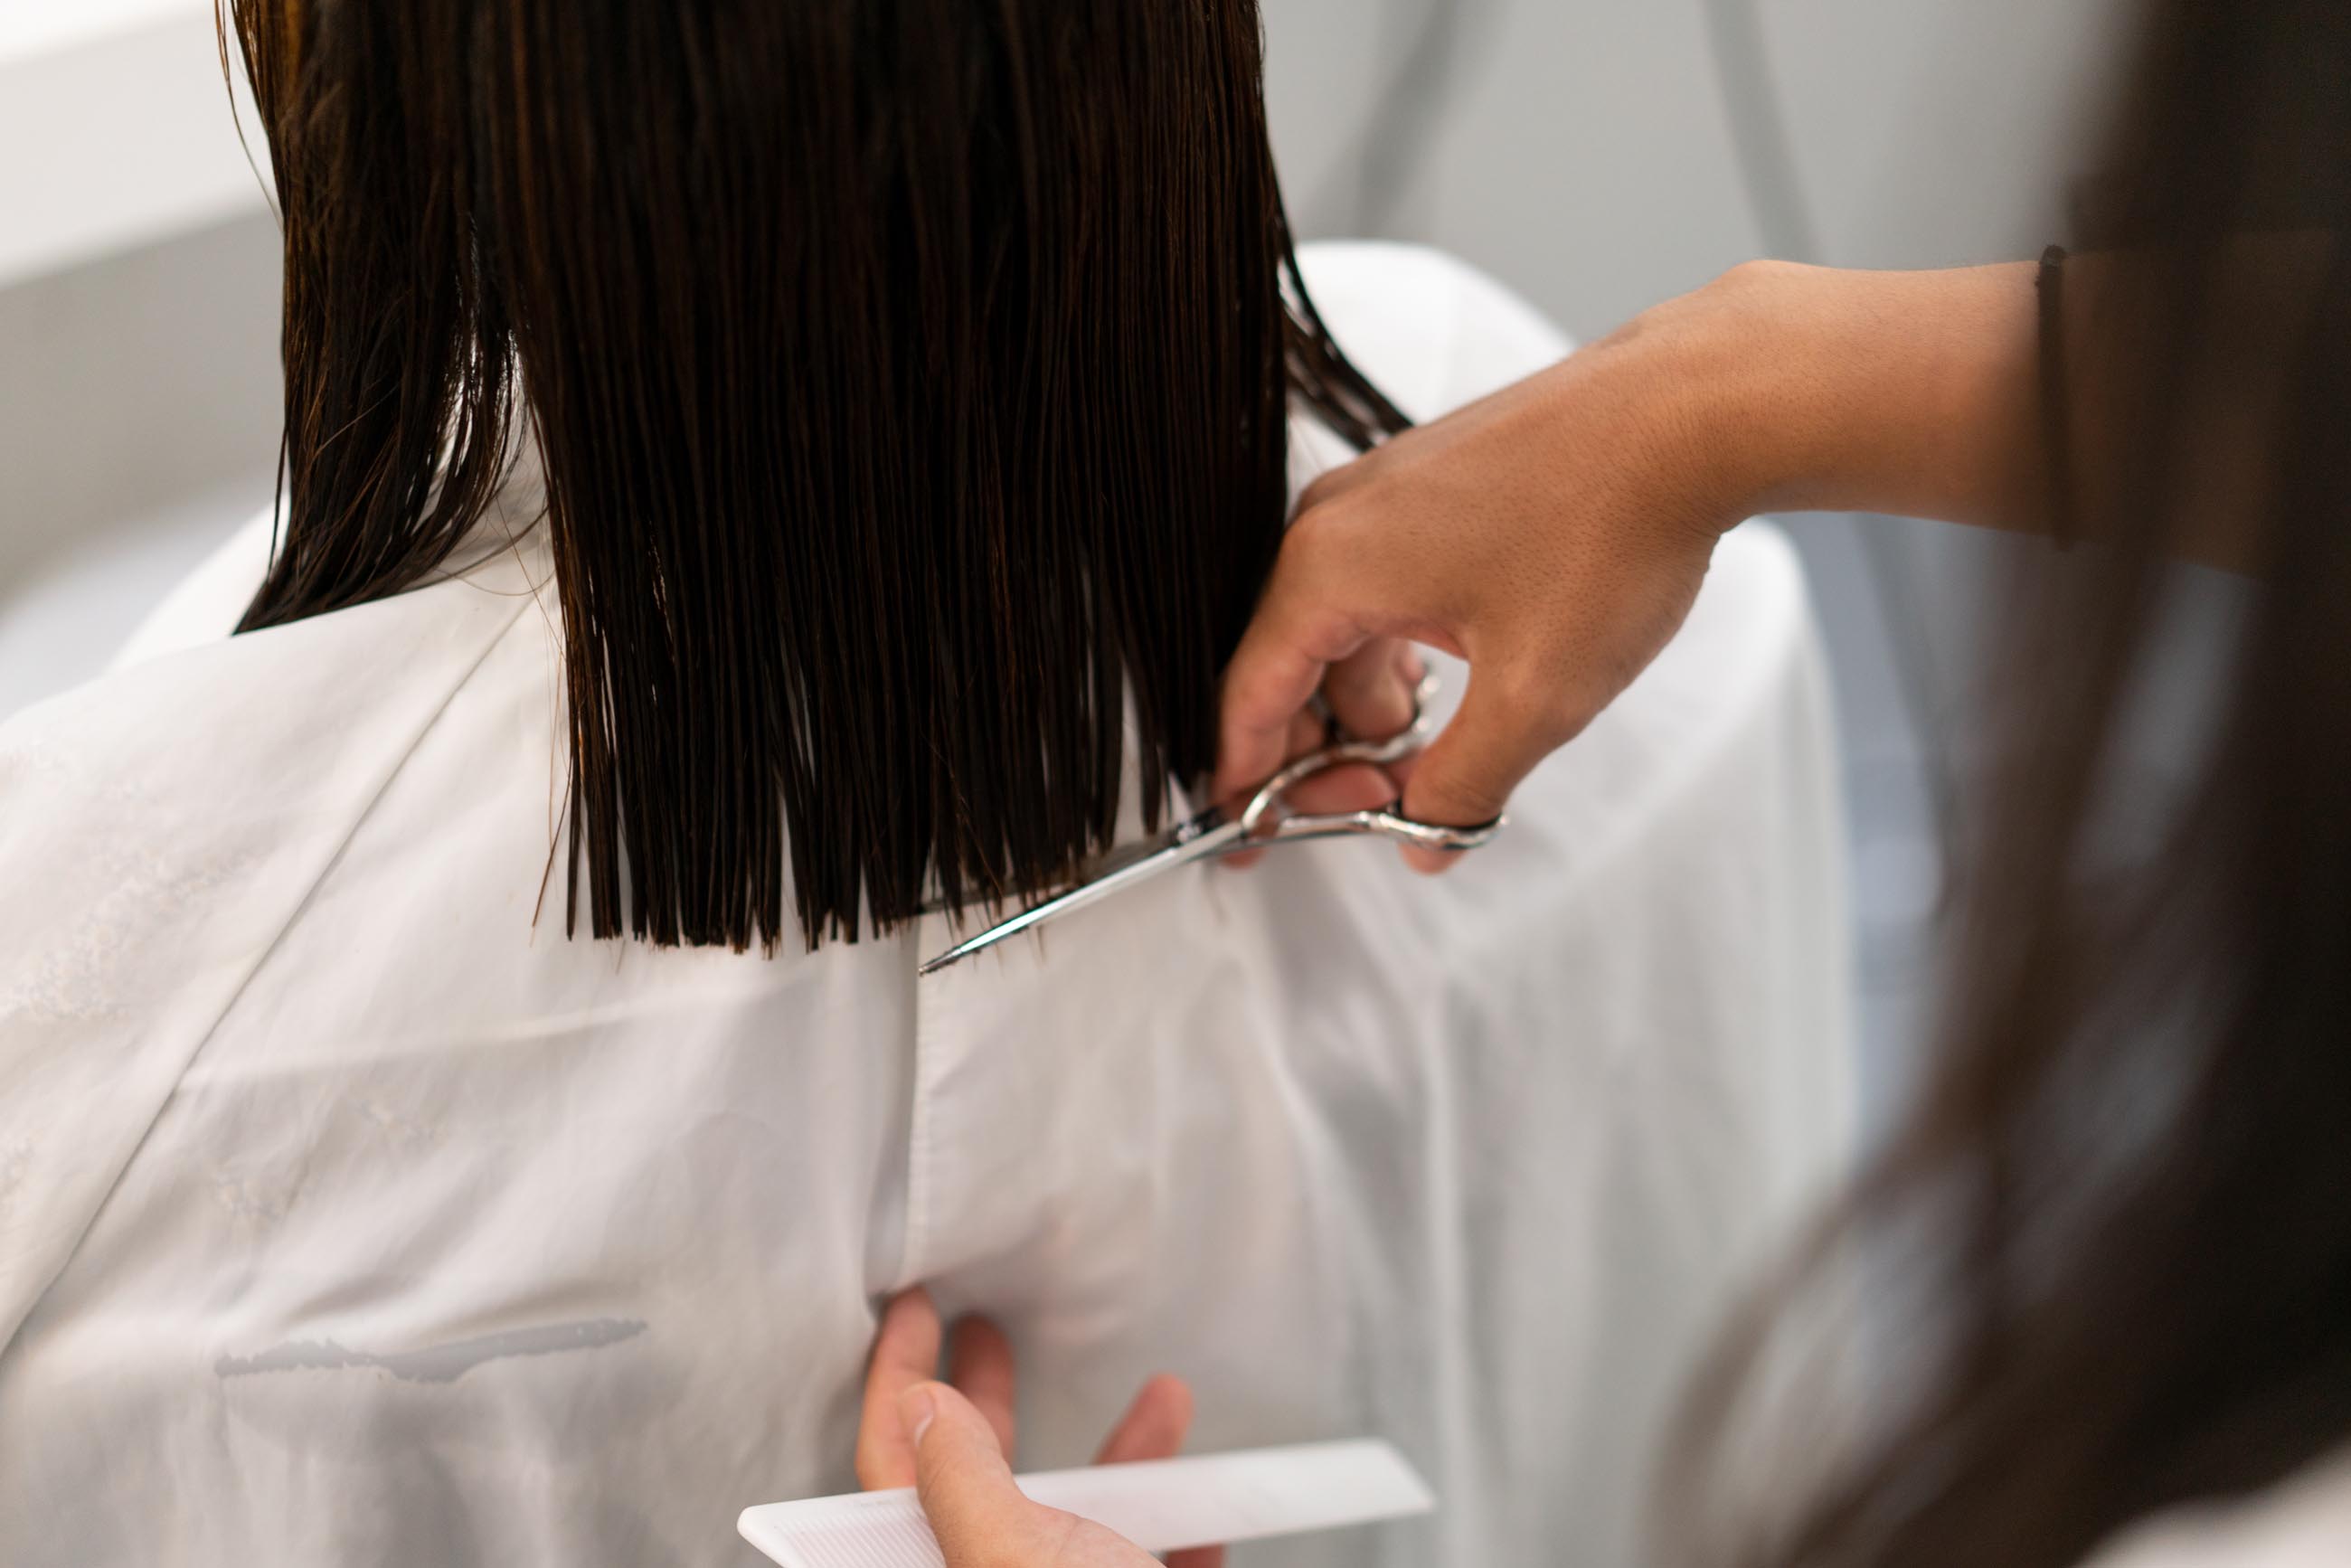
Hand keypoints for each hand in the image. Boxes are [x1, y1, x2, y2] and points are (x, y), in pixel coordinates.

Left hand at [856, 1289, 1221, 1567]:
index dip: (896, 1374)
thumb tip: (923, 1408)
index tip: (912, 1305)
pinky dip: (1180, 1517)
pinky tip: (1203, 1497)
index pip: (892, 1462)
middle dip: (988, 1396)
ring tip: (1165, 1396)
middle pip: (976, 1478)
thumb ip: (964, 1485)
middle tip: (985, 1326)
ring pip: (1081, 1516)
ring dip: (1126, 1453)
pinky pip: (1150, 1554)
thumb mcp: (1020, 1557)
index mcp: (947, 1567)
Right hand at [1217, 282, 1763, 871]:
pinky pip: (1381, 586)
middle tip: (1386, 808)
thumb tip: (1423, 838)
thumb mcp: (1535, 697)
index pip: (1249, 697)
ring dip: (1373, 705)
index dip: (1245, 782)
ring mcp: (1382, 494)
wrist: (1692, 411)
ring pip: (1340, 628)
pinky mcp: (1430, 484)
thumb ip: (1462, 785)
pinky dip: (1402, 649)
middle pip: (1287, 665)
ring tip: (1438, 752)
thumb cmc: (1610, 528)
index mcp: (1329, 566)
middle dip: (1326, 752)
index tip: (1251, 842)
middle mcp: (1336, 520)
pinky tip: (1461, 683)